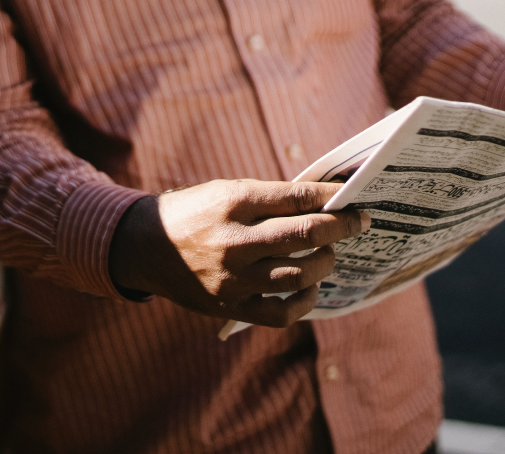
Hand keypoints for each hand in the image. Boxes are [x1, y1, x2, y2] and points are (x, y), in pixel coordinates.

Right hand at [109, 179, 366, 326]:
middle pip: (306, 235)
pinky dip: (304, 301)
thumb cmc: (195, 213)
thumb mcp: (226, 192)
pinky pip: (282, 312)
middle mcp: (234, 241)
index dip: (332, 198)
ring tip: (328, 254)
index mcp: (233, 203)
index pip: (296, 198)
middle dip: (341, 228)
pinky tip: (309, 287)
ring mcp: (233, 278)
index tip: (352, 198)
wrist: (144, 246)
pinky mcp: (230, 306)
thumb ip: (271, 199)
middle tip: (360, 223)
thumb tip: (324, 204)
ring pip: (300, 275)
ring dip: (325, 263)